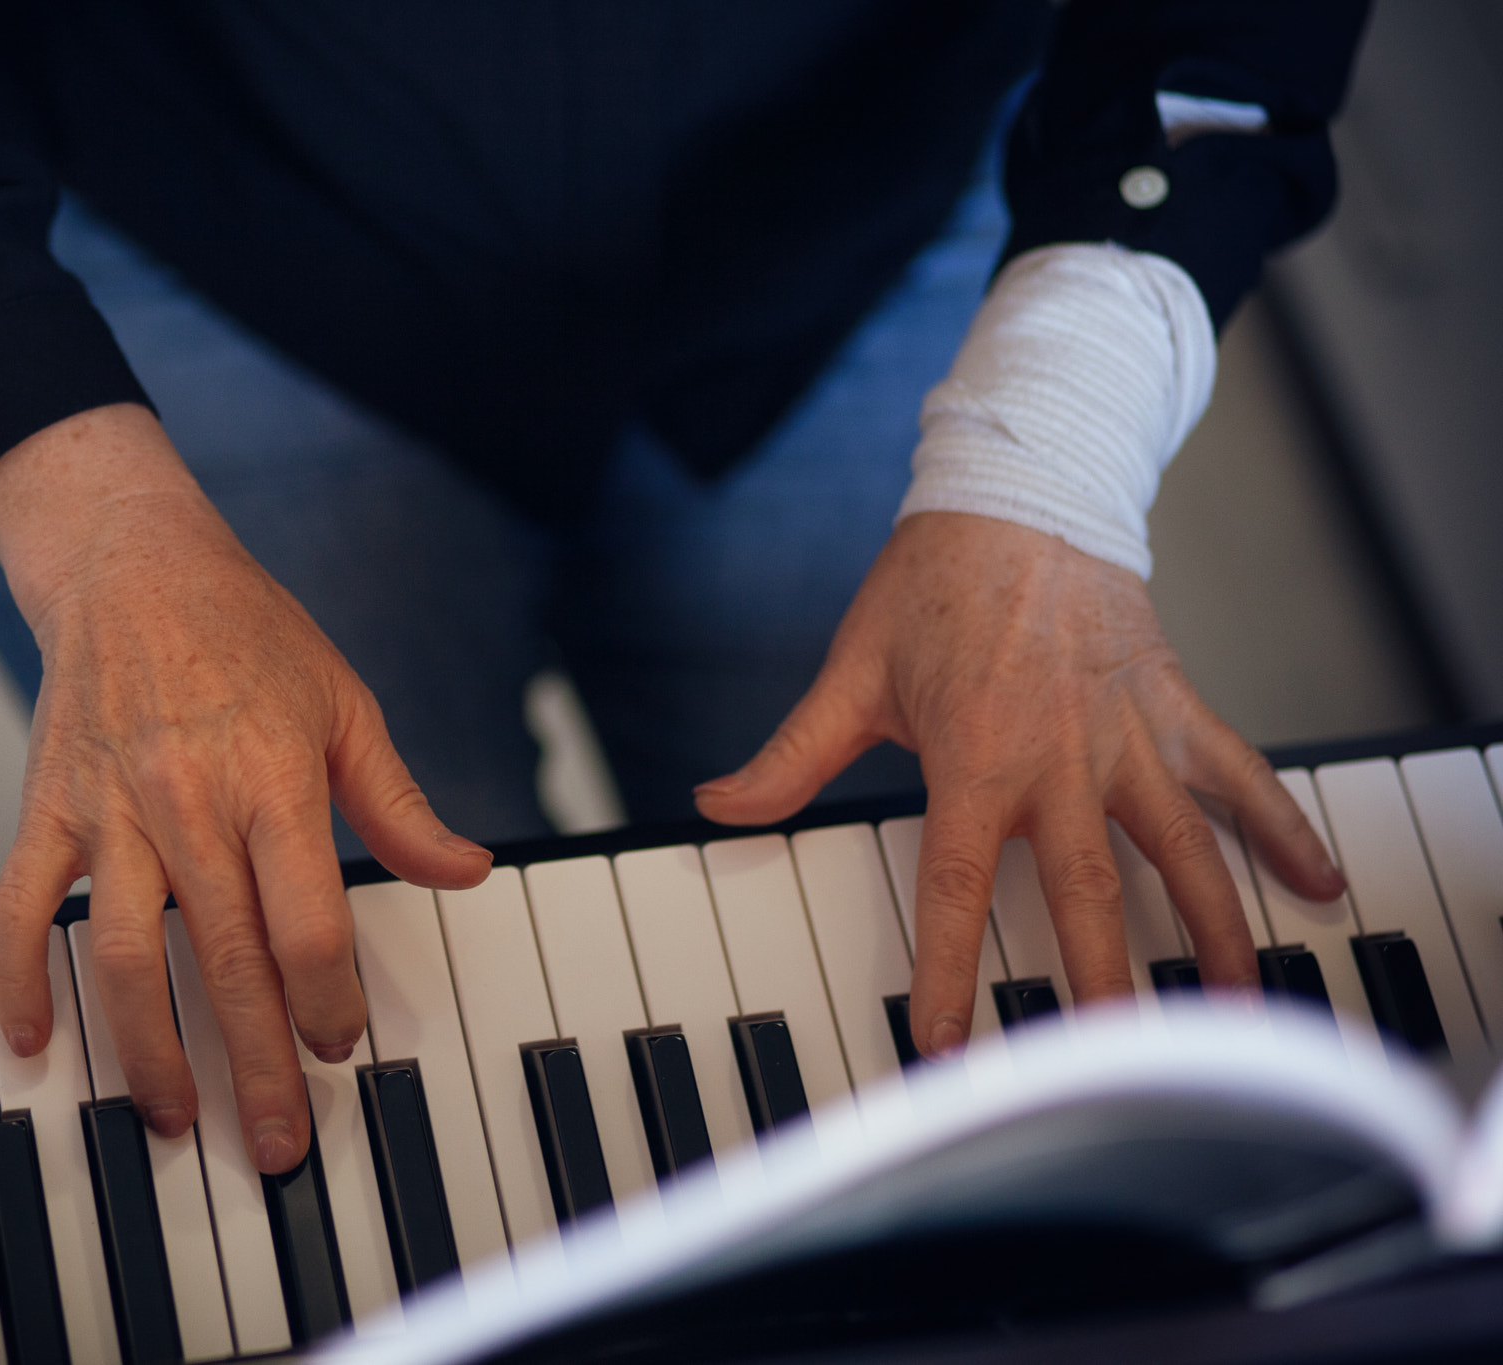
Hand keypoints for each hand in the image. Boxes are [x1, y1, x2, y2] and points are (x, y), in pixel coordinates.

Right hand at [0, 403, 491, 1171]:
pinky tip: (34, 1043)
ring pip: (119, 956)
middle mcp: (189, 804)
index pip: (306, 924)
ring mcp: (109, 811)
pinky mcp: (45, 808)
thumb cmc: (247, 632)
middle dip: (255, 1065)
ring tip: (169, 1117)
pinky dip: (17, 980)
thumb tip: (466, 870)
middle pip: (224, 962)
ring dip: (145, 1048)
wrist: (132, 561)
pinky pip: (17, 909)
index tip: (342, 1047)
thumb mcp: (345, 703)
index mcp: (273, 780)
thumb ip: (397, 802)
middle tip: (275, 1144)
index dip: (329, 1001)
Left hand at [694, 512, 1344, 1056]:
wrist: (1018, 491)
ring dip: (1211, 928)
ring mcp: (1126, 735)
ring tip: (1231, 1002)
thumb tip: (719, 805)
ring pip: (1182, 849)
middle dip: (1103, 983)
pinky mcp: (1172, 705)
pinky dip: (1280, 825)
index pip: (952, 889)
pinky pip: (1237, 774)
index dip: (946, 973)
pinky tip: (1316, 881)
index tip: (945, 1046)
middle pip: (1088, 892)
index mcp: (974, 759)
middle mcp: (1059, 758)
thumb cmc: (932, 582)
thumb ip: (791, 756)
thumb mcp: (850, 672)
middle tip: (1116, 1063)